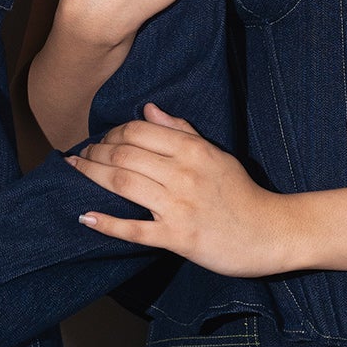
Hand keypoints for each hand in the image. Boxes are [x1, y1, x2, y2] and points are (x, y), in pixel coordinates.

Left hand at [70, 103, 294, 276]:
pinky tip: (86, 216)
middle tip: (80, 157)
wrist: (270, 232)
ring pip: (123, 185)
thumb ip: (181, 131)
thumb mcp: (215, 154)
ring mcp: (179, 206)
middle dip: (94, 153)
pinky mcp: (178, 237)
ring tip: (75, 173)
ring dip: (92, 177)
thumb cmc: (241, 192)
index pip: (138, 131)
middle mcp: (183, 173)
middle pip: (123, 155)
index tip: (100, 141)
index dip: (111, 134)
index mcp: (193, 149)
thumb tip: (148, 109)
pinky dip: (107, 223)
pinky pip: (134, 229)